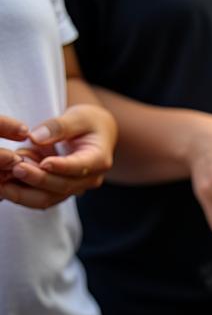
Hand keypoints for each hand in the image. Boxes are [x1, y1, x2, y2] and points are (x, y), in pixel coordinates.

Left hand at [0, 105, 114, 208]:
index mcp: (99, 160)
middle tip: (16, 168)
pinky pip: (39, 196)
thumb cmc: (89, 123)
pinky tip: (4, 185)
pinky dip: (20, 192)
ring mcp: (73, 187)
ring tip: (4, 181)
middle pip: (63, 186)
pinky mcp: (58, 190)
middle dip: (38, 179)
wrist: (96, 134)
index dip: (62, 167)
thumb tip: (35, 137)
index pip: (80, 167)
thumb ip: (59, 126)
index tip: (44, 163)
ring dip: (25, 192)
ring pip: (49, 198)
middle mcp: (88, 179)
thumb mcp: (78, 117)